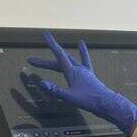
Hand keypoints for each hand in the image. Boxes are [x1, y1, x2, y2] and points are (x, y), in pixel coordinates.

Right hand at [12, 32, 136, 135]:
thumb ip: (55, 89)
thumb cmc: (88, 100)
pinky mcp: (89, 74)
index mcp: (72, 71)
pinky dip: (82, 51)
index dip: (51, 43)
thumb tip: (41, 83)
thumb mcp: (69, 97)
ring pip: (69, 60)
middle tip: (31, 60)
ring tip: (50, 56)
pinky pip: (85, 60)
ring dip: (58, 57)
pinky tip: (81, 43)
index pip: (59, 54)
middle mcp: (78, 68)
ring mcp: (84, 71)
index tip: (45, 33)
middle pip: (59, 60)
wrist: (106, 103)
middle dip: (44, 61)